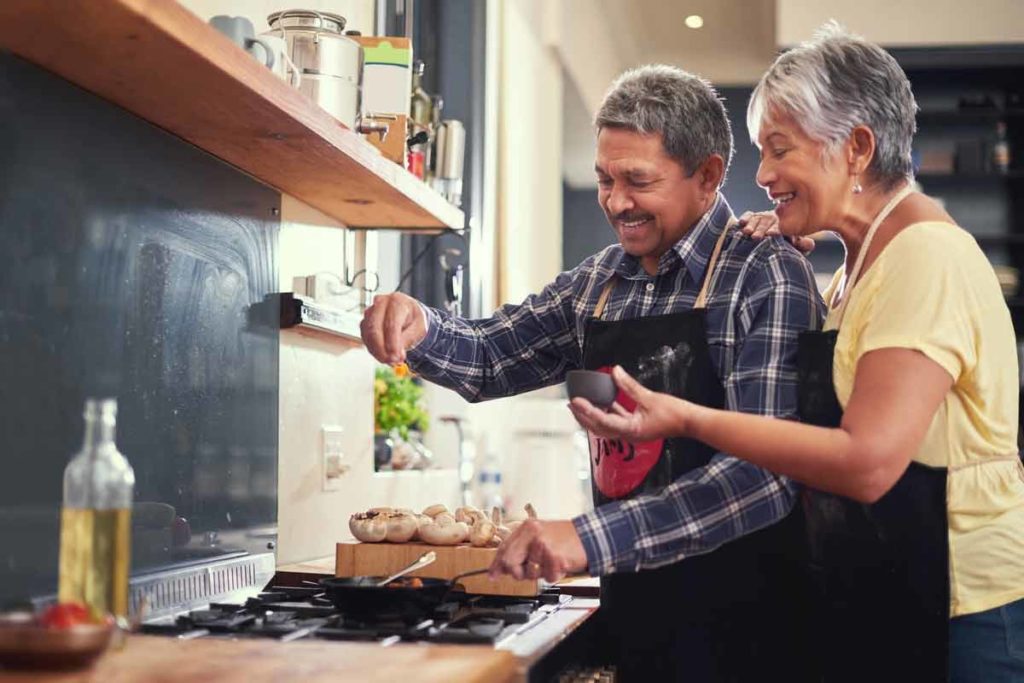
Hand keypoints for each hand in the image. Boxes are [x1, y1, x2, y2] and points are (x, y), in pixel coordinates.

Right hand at [359, 292, 426, 363]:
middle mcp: (381, 303)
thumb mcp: (419, 329)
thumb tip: (397, 353)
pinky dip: (374, 350)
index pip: (391, 323)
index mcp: (397, 301)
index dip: (393, 343)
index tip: (396, 357)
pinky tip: (384, 355)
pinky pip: (365, 339)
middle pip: (375, 329)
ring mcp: (370, 312)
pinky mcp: (365, 322)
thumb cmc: (414, 320)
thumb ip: (408, 339)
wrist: (408, 315)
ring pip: (368, 335)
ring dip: (378, 352)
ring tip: (391, 361)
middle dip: (382, 349)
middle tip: (392, 362)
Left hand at [489, 519, 586, 582]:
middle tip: (526, 571)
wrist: (589, 536)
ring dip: (540, 573)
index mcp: (527, 527)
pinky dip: (553, 575)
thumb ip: (521, 548)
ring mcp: (543, 545)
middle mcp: (532, 534)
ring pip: (529, 573)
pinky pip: (546, 577)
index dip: (497, 564)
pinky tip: (560, 564)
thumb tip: (502, 566)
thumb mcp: (540, 535)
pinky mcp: (554, 558)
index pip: (504, 547)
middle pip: (509, 561)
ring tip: (550, 562)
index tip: (492, 575)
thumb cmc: (566, 537)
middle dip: (516, 571)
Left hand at [568, 366, 695, 441]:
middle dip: (583, 417)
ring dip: (593, 416)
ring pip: (605, 426)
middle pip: (599, 428)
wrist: (690, 423)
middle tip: (571, 404)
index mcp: (631, 430)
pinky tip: (602, 403)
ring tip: (581, 405)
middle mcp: (629, 435)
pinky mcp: (636, 428)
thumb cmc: (674, 413)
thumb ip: (629, 385)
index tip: (576, 401)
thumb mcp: (649, 397)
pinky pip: (616, 421)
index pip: (603, 421)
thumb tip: (615, 371)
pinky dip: (607, 413)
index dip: (587, 411)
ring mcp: (632, 433)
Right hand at [738, 210, 815, 254]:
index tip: (771, 234)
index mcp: (785, 227)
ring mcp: (763, 219)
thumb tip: (810, 244)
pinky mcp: (752, 219)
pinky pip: (749, 216)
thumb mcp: (794, 248)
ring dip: (751, 226)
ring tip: (747, 232)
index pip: (781, 227)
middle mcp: (774, 221)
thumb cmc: (784, 248)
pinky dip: (745, 218)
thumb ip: (802, 246)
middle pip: (767, 223)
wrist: (768, 246)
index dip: (775, 230)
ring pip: (757, 220)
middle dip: (761, 230)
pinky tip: (741, 222)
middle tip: (755, 237)